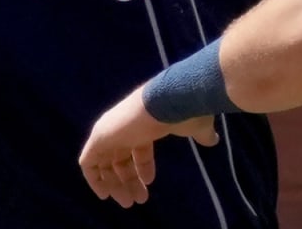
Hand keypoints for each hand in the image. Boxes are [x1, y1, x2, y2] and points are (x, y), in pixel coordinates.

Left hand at [78, 85, 220, 207]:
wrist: (169, 99)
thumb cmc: (184, 112)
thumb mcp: (196, 126)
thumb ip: (202, 134)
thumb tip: (212, 139)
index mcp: (145, 123)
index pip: (138, 148)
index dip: (143, 167)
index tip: (150, 184)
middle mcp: (125, 127)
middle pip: (121, 159)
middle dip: (128, 181)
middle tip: (136, 201)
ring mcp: (111, 131)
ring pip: (105, 163)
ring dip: (115, 185)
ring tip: (127, 202)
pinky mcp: (99, 138)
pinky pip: (88, 162)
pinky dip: (94, 179)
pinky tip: (104, 194)